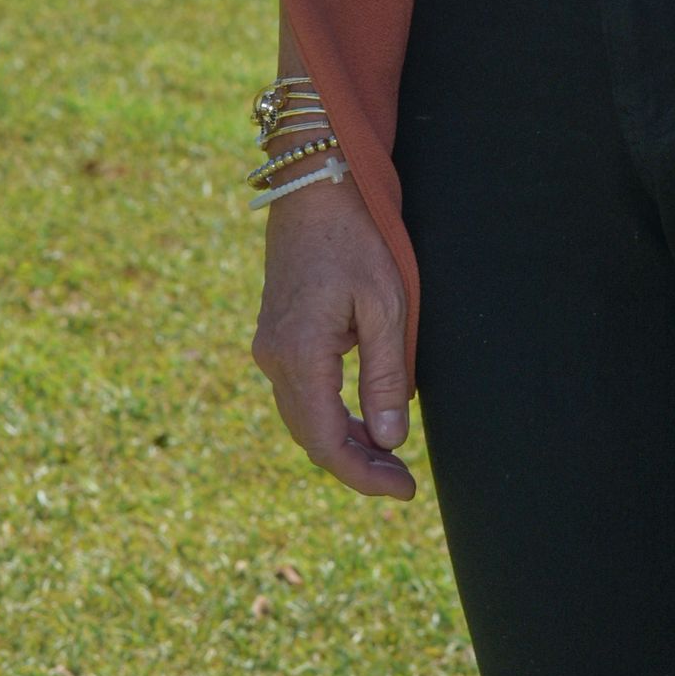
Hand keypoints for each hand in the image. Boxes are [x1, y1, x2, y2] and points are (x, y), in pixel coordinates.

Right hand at [251, 175, 416, 500]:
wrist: (313, 185)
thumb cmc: (357, 238)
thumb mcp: (385, 305)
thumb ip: (384, 376)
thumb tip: (389, 442)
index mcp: (299, 356)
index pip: (327, 443)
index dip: (365, 476)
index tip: (405, 490)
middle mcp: (273, 359)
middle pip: (311, 438)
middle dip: (357, 465)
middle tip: (403, 481)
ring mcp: (269, 347)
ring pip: (303, 418)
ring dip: (343, 442)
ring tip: (388, 456)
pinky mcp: (275, 335)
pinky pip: (299, 393)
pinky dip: (329, 415)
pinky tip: (360, 418)